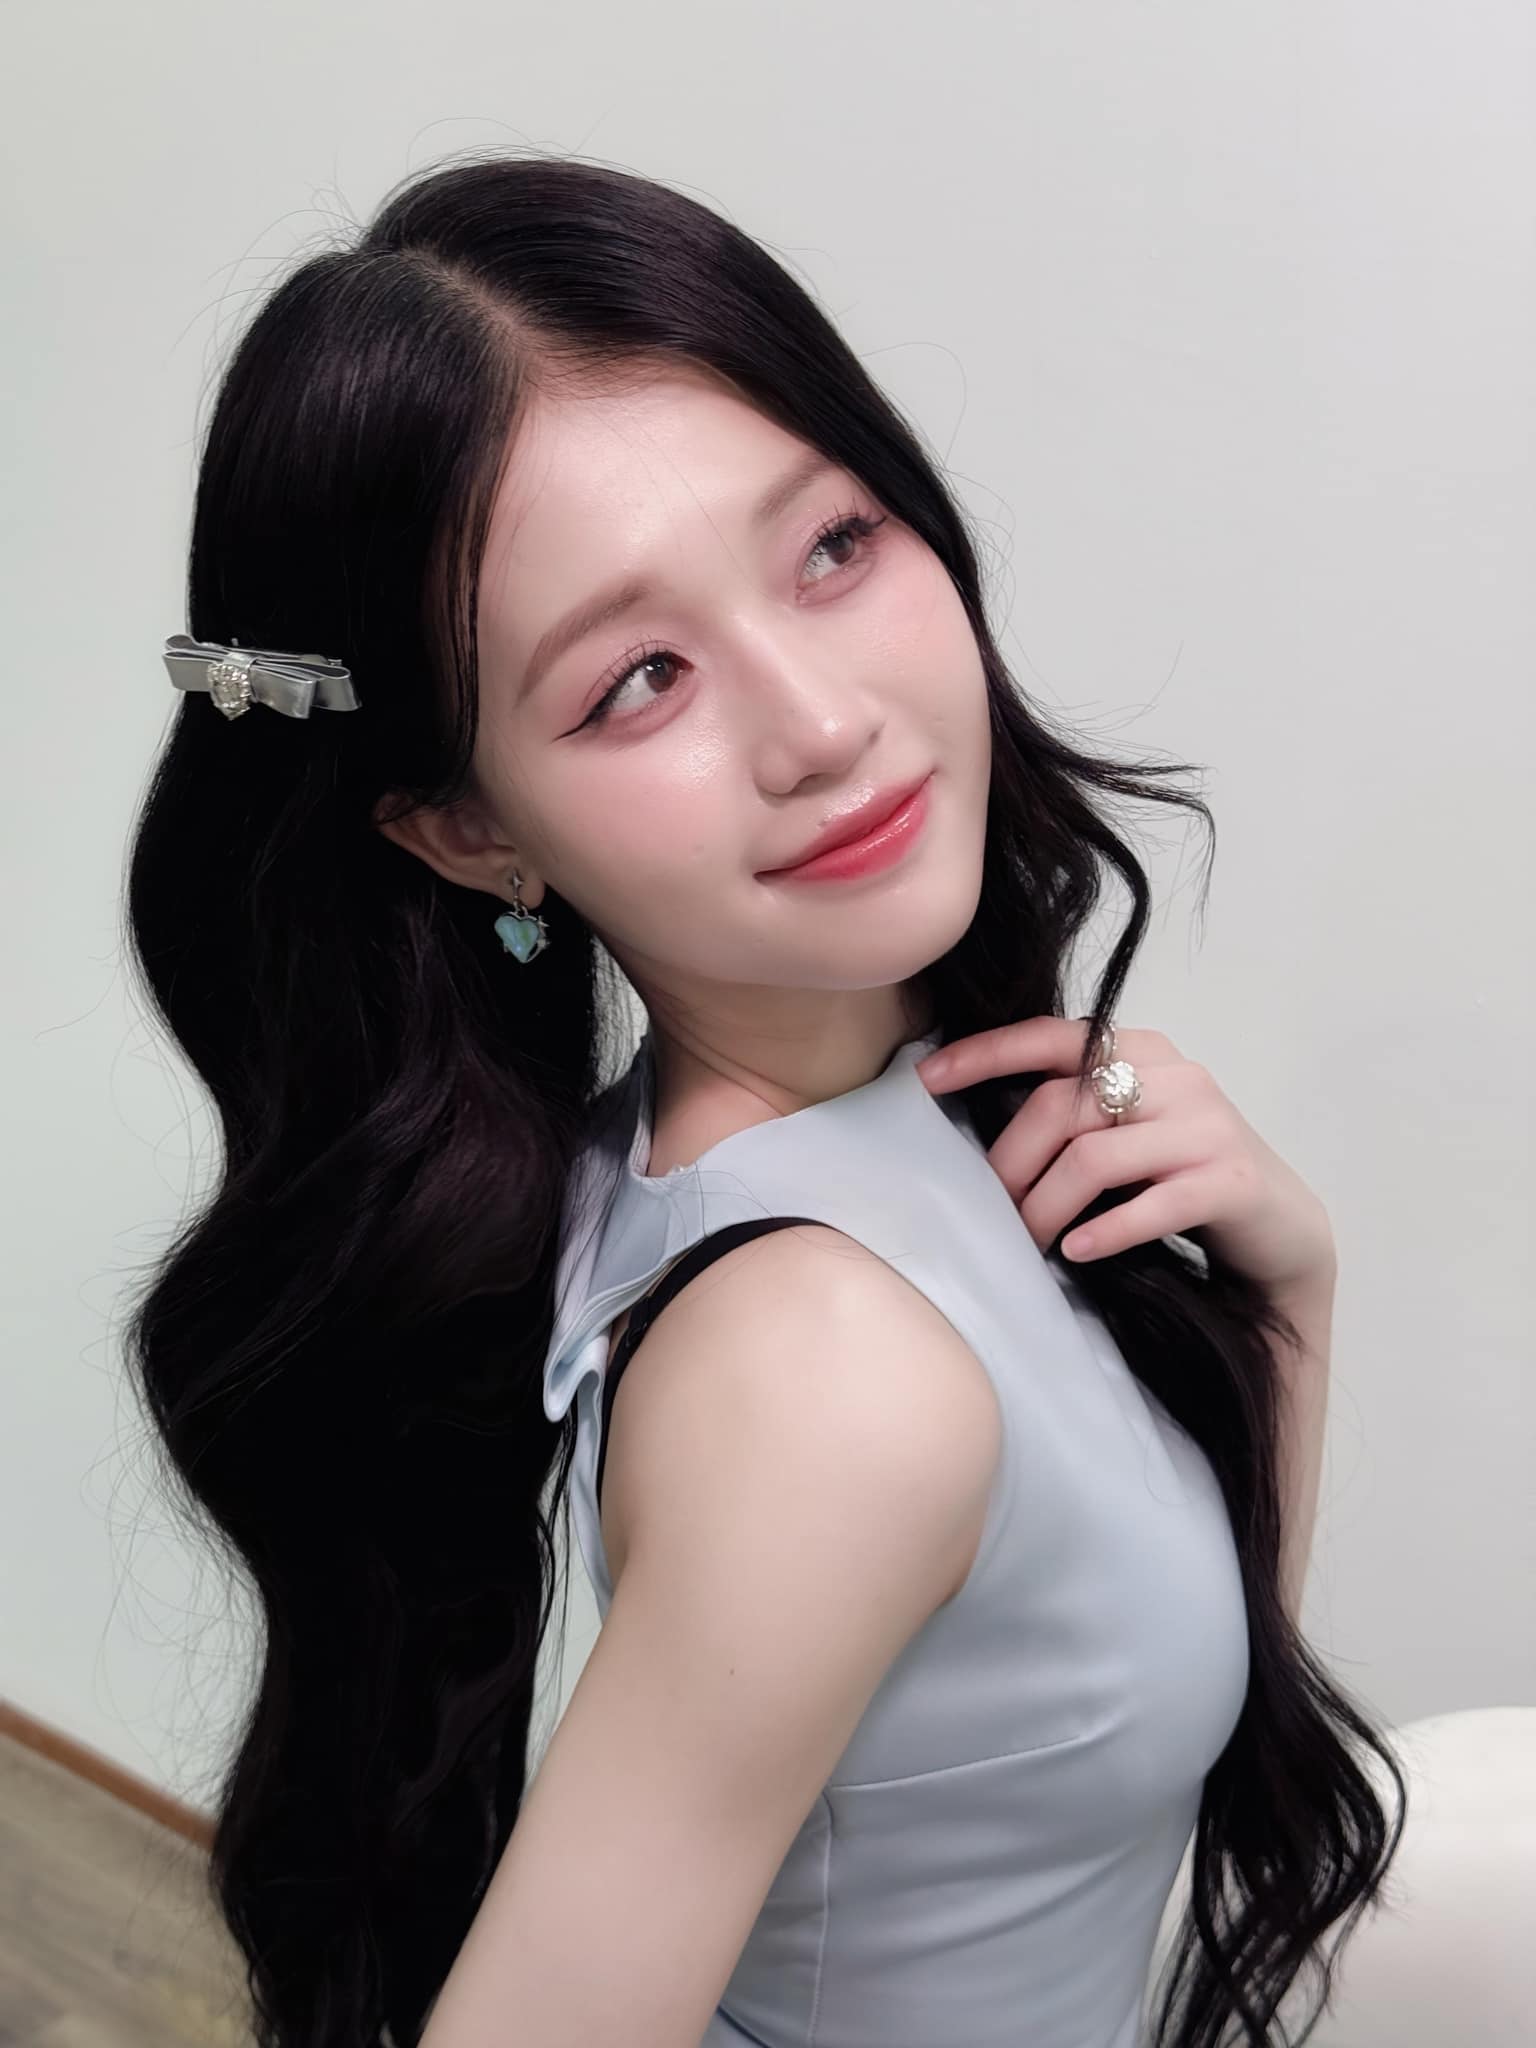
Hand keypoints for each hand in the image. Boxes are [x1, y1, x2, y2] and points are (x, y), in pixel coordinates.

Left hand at [914, 1017, 1335, 1296]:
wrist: (1282, 1228)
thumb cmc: (1183, 1178)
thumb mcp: (1129, 1129)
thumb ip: (1075, 1112)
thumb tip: (977, 1129)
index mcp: (1142, 1052)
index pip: (1052, 1036)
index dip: (986, 1053)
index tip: (927, 1080)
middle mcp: (1177, 1077)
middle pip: (1062, 1106)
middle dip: (1011, 1163)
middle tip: (989, 1211)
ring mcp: (1208, 1127)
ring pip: (1095, 1158)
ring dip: (1046, 1207)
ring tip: (1027, 1241)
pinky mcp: (1232, 1180)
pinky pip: (1152, 1205)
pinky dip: (1105, 1231)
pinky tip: (1076, 1253)